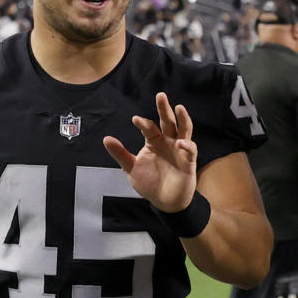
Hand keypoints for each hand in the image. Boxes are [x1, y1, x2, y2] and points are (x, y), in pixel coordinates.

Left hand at [103, 92, 196, 211]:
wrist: (165, 202)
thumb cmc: (150, 183)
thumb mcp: (131, 168)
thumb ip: (120, 154)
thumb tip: (106, 138)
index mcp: (154, 142)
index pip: (149, 128)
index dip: (143, 123)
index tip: (136, 120)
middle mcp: (168, 142)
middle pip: (168, 122)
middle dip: (164, 109)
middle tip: (161, 95)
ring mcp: (179, 150)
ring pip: (183, 130)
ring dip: (182, 119)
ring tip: (179, 107)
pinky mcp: (188, 161)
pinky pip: (190, 150)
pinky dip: (187, 145)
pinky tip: (181, 143)